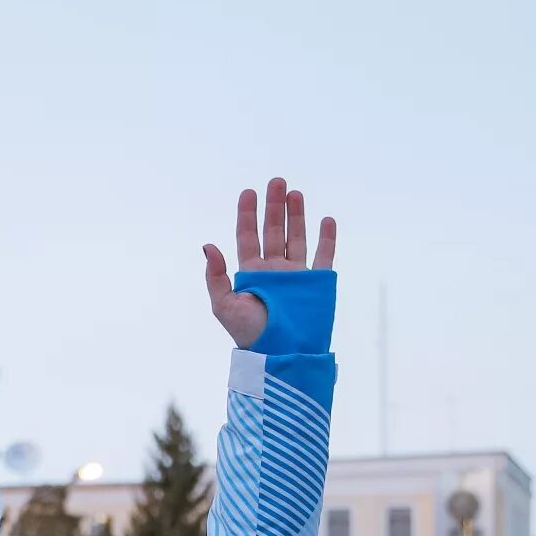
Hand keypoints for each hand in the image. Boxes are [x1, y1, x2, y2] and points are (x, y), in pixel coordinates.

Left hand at [202, 177, 336, 347]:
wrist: (280, 354)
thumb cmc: (249, 334)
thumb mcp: (224, 305)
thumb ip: (216, 276)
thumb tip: (208, 245)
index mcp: (251, 273)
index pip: (248, 236)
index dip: (247, 214)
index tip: (248, 192)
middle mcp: (274, 270)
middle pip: (273, 231)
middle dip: (274, 207)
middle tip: (276, 182)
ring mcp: (296, 275)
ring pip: (297, 238)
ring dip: (296, 215)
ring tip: (295, 193)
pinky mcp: (317, 283)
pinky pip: (324, 256)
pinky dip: (327, 238)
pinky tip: (326, 219)